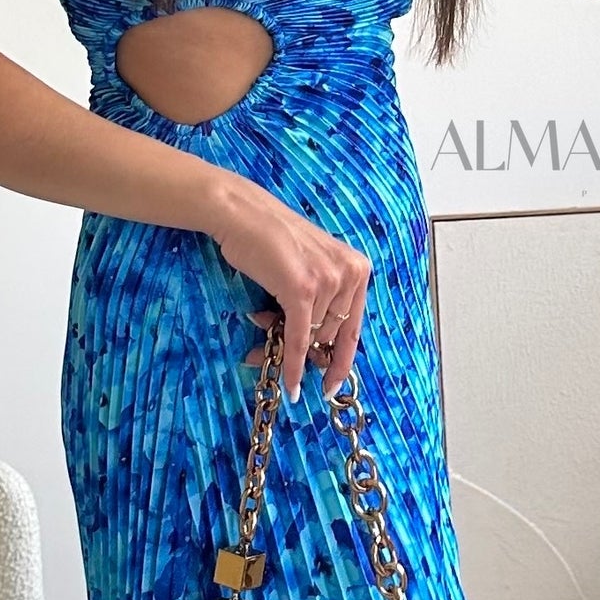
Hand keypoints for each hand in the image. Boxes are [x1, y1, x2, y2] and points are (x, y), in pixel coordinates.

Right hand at [206, 176, 369, 401]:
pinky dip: (292, 364)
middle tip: (274, 359)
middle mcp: (349, 273)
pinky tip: (289, 384)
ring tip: (258, 334)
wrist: (242, 215)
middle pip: (330, 335)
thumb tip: (315, 353)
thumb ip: (322, 302)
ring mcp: (328, 280)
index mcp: (357, 268)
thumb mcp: (311, 266)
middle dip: (302, 354)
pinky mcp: (303, 289)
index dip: (342, 360)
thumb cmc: (271, 240)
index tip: (332, 383)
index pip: (353, 326)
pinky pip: (298, 338)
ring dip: (280, 344)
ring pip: (310, 336)